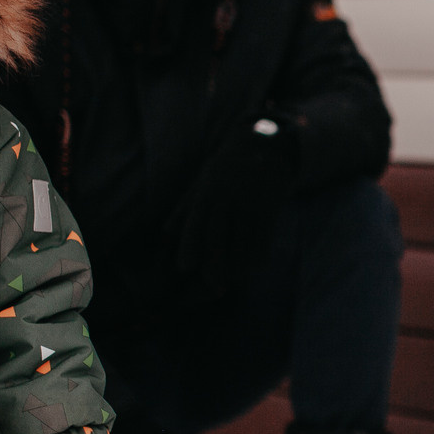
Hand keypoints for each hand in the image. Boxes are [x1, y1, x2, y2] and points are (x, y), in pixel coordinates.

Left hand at [174, 119, 297, 297]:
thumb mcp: (202, 181)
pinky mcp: (269, 207)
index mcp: (207, 192)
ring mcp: (248, 203)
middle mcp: (226, 198)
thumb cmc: (228, 168)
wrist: (266, 146)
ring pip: (241, 242)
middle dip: (214, 266)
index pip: (195, 223)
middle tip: (214, 287)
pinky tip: (254, 266)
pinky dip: (258, 254)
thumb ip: (185, 207)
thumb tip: (165, 232)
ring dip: (238, 265)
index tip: (185, 267)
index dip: (189, 246)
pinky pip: (262, 237)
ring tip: (233, 279)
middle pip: (216, 237)